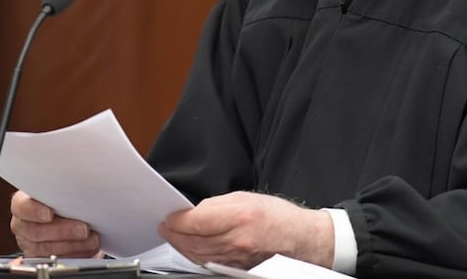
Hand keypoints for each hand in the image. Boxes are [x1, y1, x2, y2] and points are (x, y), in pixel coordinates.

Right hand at [10, 190, 100, 256]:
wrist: (67, 216)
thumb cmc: (62, 200)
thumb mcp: (60, 191)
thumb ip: (64, 192)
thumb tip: (80, 190)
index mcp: (22, 203)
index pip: (21, 206)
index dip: (34, 211)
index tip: (50, 214)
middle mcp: (23, 225)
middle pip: (35, 232)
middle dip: (62, 231)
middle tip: (83, 229)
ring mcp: (29, 243)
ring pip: (46, 249)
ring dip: (72, 245)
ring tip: (91, 239)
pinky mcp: (41, 258)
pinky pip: (55, 261)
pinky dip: (74, 255)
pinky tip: (87, 248)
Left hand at [157, 191, 333, 268]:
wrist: (301, 239)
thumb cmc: (278, 216)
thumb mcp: (247, 197)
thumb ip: (217, 204)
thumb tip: (194, 212)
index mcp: (240, 216)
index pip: (196, 221)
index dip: (177, 220)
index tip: (169, 216)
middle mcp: (237, 240)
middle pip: (193, 241)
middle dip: (174, 234)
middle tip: (165, 226)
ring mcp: (237, 259)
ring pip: (198, 255)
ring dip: (181, 246)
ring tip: (173, 236)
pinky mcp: (237, 269)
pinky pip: (209, 263)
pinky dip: (196, 256)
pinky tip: (190, 248)